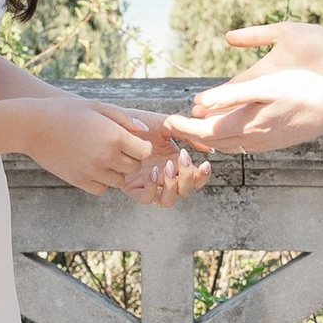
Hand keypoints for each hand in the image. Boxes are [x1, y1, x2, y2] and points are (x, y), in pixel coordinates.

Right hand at [14, 94, 203, 199]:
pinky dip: (101, 181)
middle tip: (118, 149)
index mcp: (114, 136)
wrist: (33, 125)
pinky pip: (102, 189)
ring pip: (120, 180)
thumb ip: (124, 118)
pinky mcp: (79, 181)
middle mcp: (107, 156)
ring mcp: (93, 171)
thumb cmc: (66, 111)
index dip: (141, 146)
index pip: (144, 152)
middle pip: (134, 167)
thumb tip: (144, 131)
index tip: (132, 141)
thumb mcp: (97, 107)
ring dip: (116, 171)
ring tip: (104, 157)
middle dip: (130, 159)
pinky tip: (93, 167)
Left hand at [95, 105, 212, 207]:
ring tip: (167, 167)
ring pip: (168, 200)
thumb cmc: (139, 122)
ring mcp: (149, 183)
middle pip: (185, 191)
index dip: (202, 176)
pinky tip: (153, 172)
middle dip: (188, 178)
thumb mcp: (166, 125)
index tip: (204, 163)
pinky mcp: (132, 187)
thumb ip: (187, 135)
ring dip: (172, 186)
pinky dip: (153, 189)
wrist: (113, 122)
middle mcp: (164, 176)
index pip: (196, 178)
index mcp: (175, 162)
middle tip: (181, 159)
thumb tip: (210, 149)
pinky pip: (147, 198)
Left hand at [185, 21, 322, 155]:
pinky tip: (225, 132)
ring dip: (207, 139)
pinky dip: (225, 140)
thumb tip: (201, 102)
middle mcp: (252, 140)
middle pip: (212, 142)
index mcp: (247, 125)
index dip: (183, 126)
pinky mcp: (273, 142)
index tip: (166, 121)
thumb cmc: (302, 90)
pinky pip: (241, 145)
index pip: (205, 130)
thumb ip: (231, 94)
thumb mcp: (265, 86)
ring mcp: (264, 143)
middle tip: (172, 127)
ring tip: (192, 131)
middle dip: (190, 135)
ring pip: (226, 146)